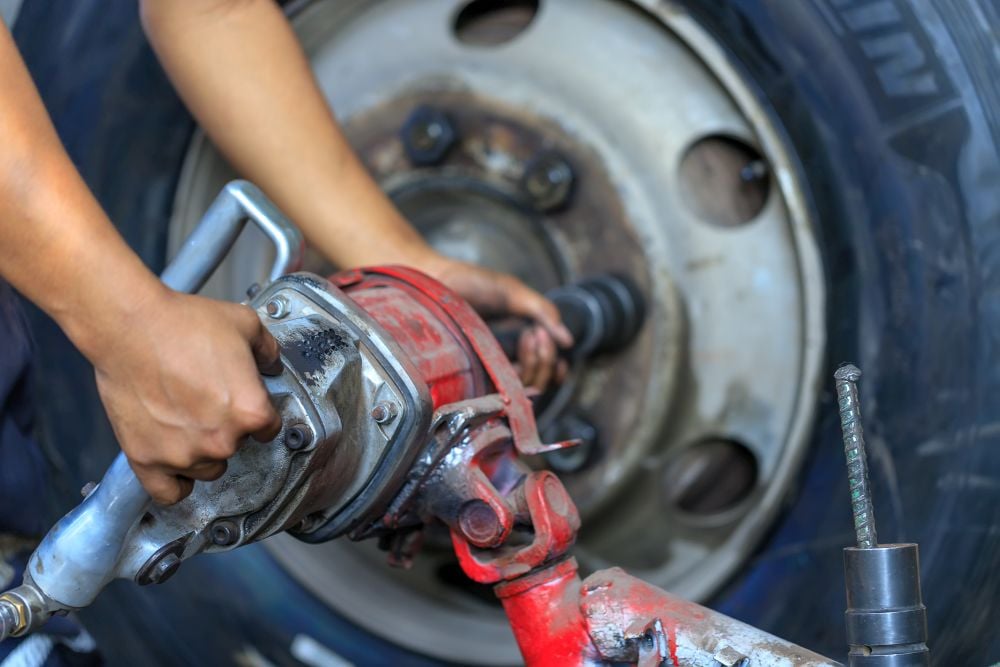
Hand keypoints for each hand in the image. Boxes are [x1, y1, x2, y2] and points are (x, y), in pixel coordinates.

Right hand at [90, 290, 281, 504]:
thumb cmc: (183, 324)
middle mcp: (221, 441)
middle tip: (205, 399)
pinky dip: (175, 483)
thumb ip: (268, 351)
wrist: (129, 326)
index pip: (269, 427)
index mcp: (251, 412)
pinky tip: (175, 463)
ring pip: (207, 469)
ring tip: (186, 420)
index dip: (256, 410)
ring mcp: (183, 455)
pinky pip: (169, 493)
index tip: (242, 400)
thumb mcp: (245, 325)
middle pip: (237, 447)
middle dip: (227, 427)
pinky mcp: (146, 460)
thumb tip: (273, 365)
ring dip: (202, 451)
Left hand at [418, 255, 572, 389]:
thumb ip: (543, 311)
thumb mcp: (514, 292)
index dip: (556, 367)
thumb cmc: (472, 283)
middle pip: (540, 380)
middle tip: (538, 332)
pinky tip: (511, 356)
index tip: (554, 344)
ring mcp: (490, 368)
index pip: (546, 371)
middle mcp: (505, 359)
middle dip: (547, 358)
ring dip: (536, 364)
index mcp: (518, 342)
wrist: (436, 280)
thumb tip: (568, 341)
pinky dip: (514, 378)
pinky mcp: (473, 374)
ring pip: (525, 387)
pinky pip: (500, 389)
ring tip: (529, 335)